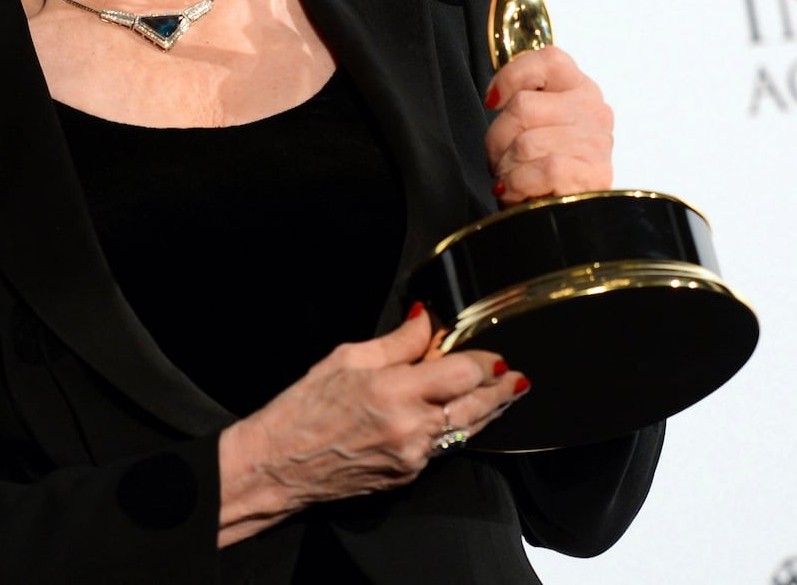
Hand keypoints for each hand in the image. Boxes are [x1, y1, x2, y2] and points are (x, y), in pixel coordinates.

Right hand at [217, 307, 528, 543]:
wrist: (278, 465)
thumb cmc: (302, 409)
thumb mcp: (345, 358)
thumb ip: (396, 342)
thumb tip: (427, 321)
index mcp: (395, 392)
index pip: (462, 374)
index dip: (483, 361)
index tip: (493, 353)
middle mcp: (411, 428)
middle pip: (476, 406)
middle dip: (502, 390)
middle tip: (519, 378)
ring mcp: (412, 457)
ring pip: (466, 431)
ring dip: (488, 411)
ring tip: (508, 394)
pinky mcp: (408, 476)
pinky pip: (443, 449)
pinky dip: (457, 430)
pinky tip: (463, 416)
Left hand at [484, 46, 613, 205]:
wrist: (571, 222)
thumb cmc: (547, 175)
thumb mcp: (538, 129)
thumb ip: (525, 106)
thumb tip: (494, 98)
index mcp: (580, 91)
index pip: (549, 59)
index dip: (512, 75)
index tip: (493, 101)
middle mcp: (593, 111)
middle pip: (521, 107)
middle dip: (498, 140)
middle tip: (502, 161)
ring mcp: (595, 142)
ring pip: (524, 143)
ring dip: (507, 169)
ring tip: (514, 181)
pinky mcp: (593, 173)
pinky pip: (541, 169)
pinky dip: (519, 185)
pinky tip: (520, 193)